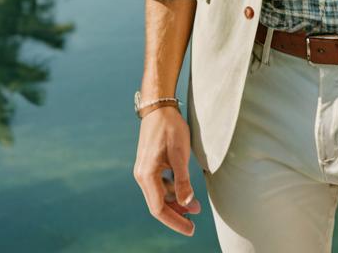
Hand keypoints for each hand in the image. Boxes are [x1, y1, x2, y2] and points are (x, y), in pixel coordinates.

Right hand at [133, 105, 201, 235]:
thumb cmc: (170, 128)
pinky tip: (185, 192)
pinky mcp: (150, 164)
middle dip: (177, 215)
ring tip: (195, 208)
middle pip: (158, 204)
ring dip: (176, 203)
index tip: (191, 229)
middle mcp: (142, 176)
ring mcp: (145, 170)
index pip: (159, 208)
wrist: (159, 107)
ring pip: (159, 195)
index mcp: (147, 175)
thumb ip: (182, 179)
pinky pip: (160, 185)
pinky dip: (172, 191)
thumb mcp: (179, 153)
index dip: (175, 221)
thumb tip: (187, 203)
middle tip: (194, 223)